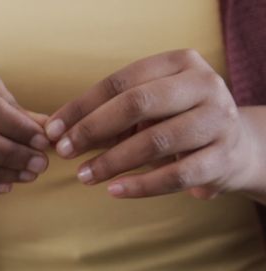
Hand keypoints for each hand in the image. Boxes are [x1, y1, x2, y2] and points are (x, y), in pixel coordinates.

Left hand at [45, 49, 265, 199]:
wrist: (235, 148)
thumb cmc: (174, 124)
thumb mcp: (144, 113)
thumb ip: (105, 119)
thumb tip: (53, 133)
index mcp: (179, 63)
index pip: (120, 82)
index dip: (81, 106)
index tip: (51, 130)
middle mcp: (204, 85)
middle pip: (138, 103)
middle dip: (92, 128)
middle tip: (63, 151)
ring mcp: (218, 120)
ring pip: (156, 140)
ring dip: (112, 161)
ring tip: (83, 176)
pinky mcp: (223, 158)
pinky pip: (177, 175)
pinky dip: (141, 186)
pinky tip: (114, 190)